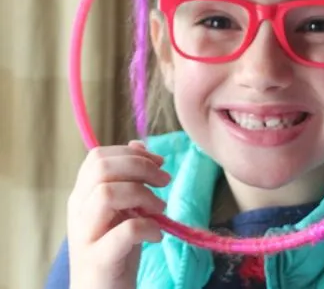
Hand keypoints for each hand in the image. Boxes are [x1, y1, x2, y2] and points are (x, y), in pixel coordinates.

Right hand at [67, 141, 169, 288]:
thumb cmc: (115, 250)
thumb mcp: (123, 208)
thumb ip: (128, 178)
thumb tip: (139, 145)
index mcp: (82, 195)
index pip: (98, 157)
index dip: (132, 154)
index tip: (158, 163)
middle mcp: (78, 211)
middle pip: (101, 169)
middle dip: (140, 167)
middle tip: (164, 181)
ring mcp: (85, 235)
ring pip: (106, 194)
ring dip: (142, 195)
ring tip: (160, 210)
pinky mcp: (98, 259)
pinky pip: (124, 231)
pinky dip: (147, 227)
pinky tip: (157, 234)